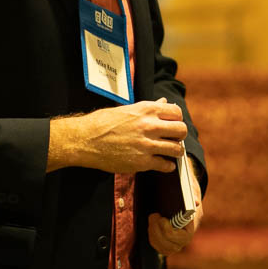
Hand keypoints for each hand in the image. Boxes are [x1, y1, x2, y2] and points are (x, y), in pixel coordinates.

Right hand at [54, 98, 186, 173]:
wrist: (86, 140)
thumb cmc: (103, 122)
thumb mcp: (127, 109)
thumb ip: (148, 107)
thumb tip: (164, 102)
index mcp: (146, 110)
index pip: (176, 112)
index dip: (177, 119)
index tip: (173, 124)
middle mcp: (149, 126)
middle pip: (181, 130)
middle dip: (180, 135)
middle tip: (174, 139)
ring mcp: (147, 145)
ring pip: (177, 149)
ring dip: (176, 151)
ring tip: (170, 152)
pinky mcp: (142, 162)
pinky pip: (166, 165)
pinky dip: (167, 166)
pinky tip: (163, 163)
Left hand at [148, 158, 203, 254]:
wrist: (182, 197)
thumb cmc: (186, 192)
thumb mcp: (190, 189)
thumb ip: (192, 194)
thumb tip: (195, 202)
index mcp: (192, 226)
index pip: (183, 237)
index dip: (170, 232)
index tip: (162, 219)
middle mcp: (186, 237)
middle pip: (171, 246)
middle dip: (158, 232)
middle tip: (153, 215)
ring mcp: (177, 242)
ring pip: (164, 248)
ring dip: (154, 235)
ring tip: (152, 219)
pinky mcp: (168, 243)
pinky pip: (159, 248)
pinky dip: (153, 238)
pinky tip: (151, 226)